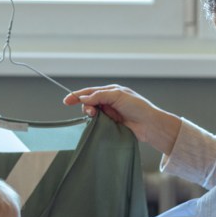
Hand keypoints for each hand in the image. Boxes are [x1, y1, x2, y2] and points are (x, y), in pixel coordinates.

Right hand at [63, 84, 180, 154]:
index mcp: (111, 92)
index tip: (66, 101)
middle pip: (89, 102)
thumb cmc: (137, 107)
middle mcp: (109, 102)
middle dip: (86, 106)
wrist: (149, 125)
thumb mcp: (118, 96)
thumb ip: (100, 96)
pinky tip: (96, 124)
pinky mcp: (111, 125)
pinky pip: (98, 123)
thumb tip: (84, 98)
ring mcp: (110, 113)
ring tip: (94, 117)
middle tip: (90, 113)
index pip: (91, 91)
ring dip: (90, 114)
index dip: (77, 95)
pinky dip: (94, 123)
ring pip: (92, 113)